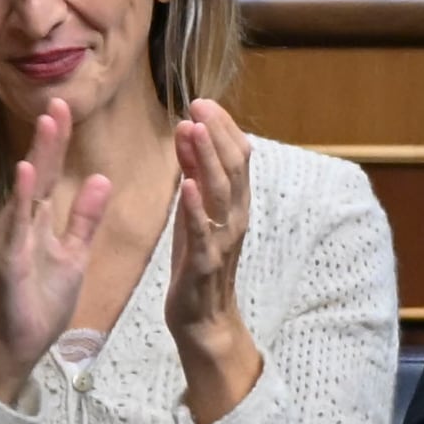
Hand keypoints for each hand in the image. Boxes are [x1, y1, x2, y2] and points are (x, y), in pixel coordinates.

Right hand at [0, 98, 117, 405]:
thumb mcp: (74, 254)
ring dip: (35, 157)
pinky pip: (16, 225)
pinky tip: (25, 173)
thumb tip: (99, 179)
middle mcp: (20, 223)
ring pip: (25, 191)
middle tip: (58, 101)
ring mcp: (12, 239)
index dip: (57, 142)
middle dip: (48, 138)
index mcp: (36, 221)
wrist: (22, 345)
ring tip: (47, 125)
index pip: (48, 174)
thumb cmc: (42, 301)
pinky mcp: (9, 259)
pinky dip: (20, 198)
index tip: (66, 108)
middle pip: (36, 172)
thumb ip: (84, 218)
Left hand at [165, 101, 263, 423]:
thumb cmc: (197, 263)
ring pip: (220, 193)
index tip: (204, 102)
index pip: (236, 157)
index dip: (223, 128)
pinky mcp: (203, 263)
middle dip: (216, 134)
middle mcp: (234, 218)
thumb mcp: (193, 211)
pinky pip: (203, 232)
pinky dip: (196, 208)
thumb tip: (187, 130)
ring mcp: (221, 240)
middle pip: (233, 167)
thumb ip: (192, 173)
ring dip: (206, 158)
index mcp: (232, 204)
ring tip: (193, 129)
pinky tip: (187, 185)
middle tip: (199, 104)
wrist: (204, 321)